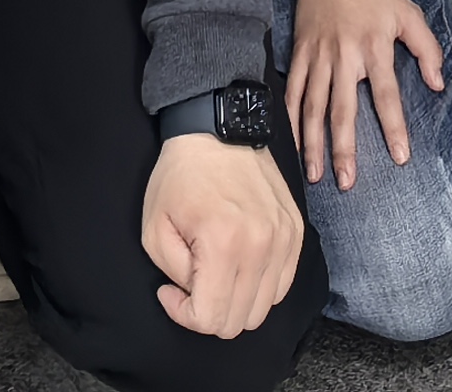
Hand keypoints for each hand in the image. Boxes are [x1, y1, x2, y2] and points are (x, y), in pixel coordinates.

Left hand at [144, 129, 304, 338]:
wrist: (216, 130)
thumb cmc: (180, 176)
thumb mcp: (154, 228)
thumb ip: (175, 274)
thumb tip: (193, 296)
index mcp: (225, 243)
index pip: (212, 319)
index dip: (185, 314)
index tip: (171, 291)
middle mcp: (263, 245)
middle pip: (240, 321)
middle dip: (210, 313)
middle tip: (192, 283)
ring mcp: (285, 238)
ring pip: (264, 308)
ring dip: (236, 301)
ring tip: (215, 272)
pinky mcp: (296, 231)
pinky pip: (282, 285)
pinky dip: (259, 287)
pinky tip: (238, 264)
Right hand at [286, 0, 444, 188]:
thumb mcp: (408, 12)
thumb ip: (427, 48)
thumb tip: (437, 84)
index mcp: (374, 46)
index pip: (387, 94)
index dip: (394, 126)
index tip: (399, 157)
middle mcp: (344, 56)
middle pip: (343, 109)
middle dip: (344, 149)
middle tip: (347, 182)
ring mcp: (318, 57)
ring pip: (313, 107)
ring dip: (313, 143)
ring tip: (316, 174)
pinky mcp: (299, 54)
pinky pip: (292, 92)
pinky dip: (290, 120)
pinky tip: (291, 145)